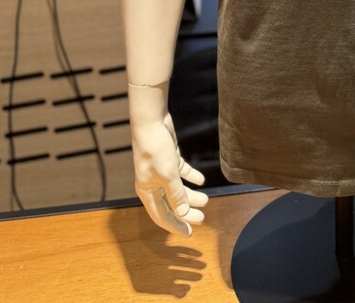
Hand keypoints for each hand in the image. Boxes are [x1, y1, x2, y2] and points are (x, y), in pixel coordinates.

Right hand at [132, 110, 208, 235]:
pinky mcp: (169, 159)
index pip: (161, 216)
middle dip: (187, 212)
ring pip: (178, 189)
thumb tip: (183, 213)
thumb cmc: (156, 149)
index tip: (190, 233)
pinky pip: (181, 173)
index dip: (175, 226)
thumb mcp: (168, 175)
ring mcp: (161, 171)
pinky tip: (201, 180)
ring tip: (206, 200)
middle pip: (171, 204)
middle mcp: (153, 184)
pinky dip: (191, 177)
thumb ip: (176, 194)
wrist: (151, 122)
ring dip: (191, 195)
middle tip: (203, 218)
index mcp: (148, 192)